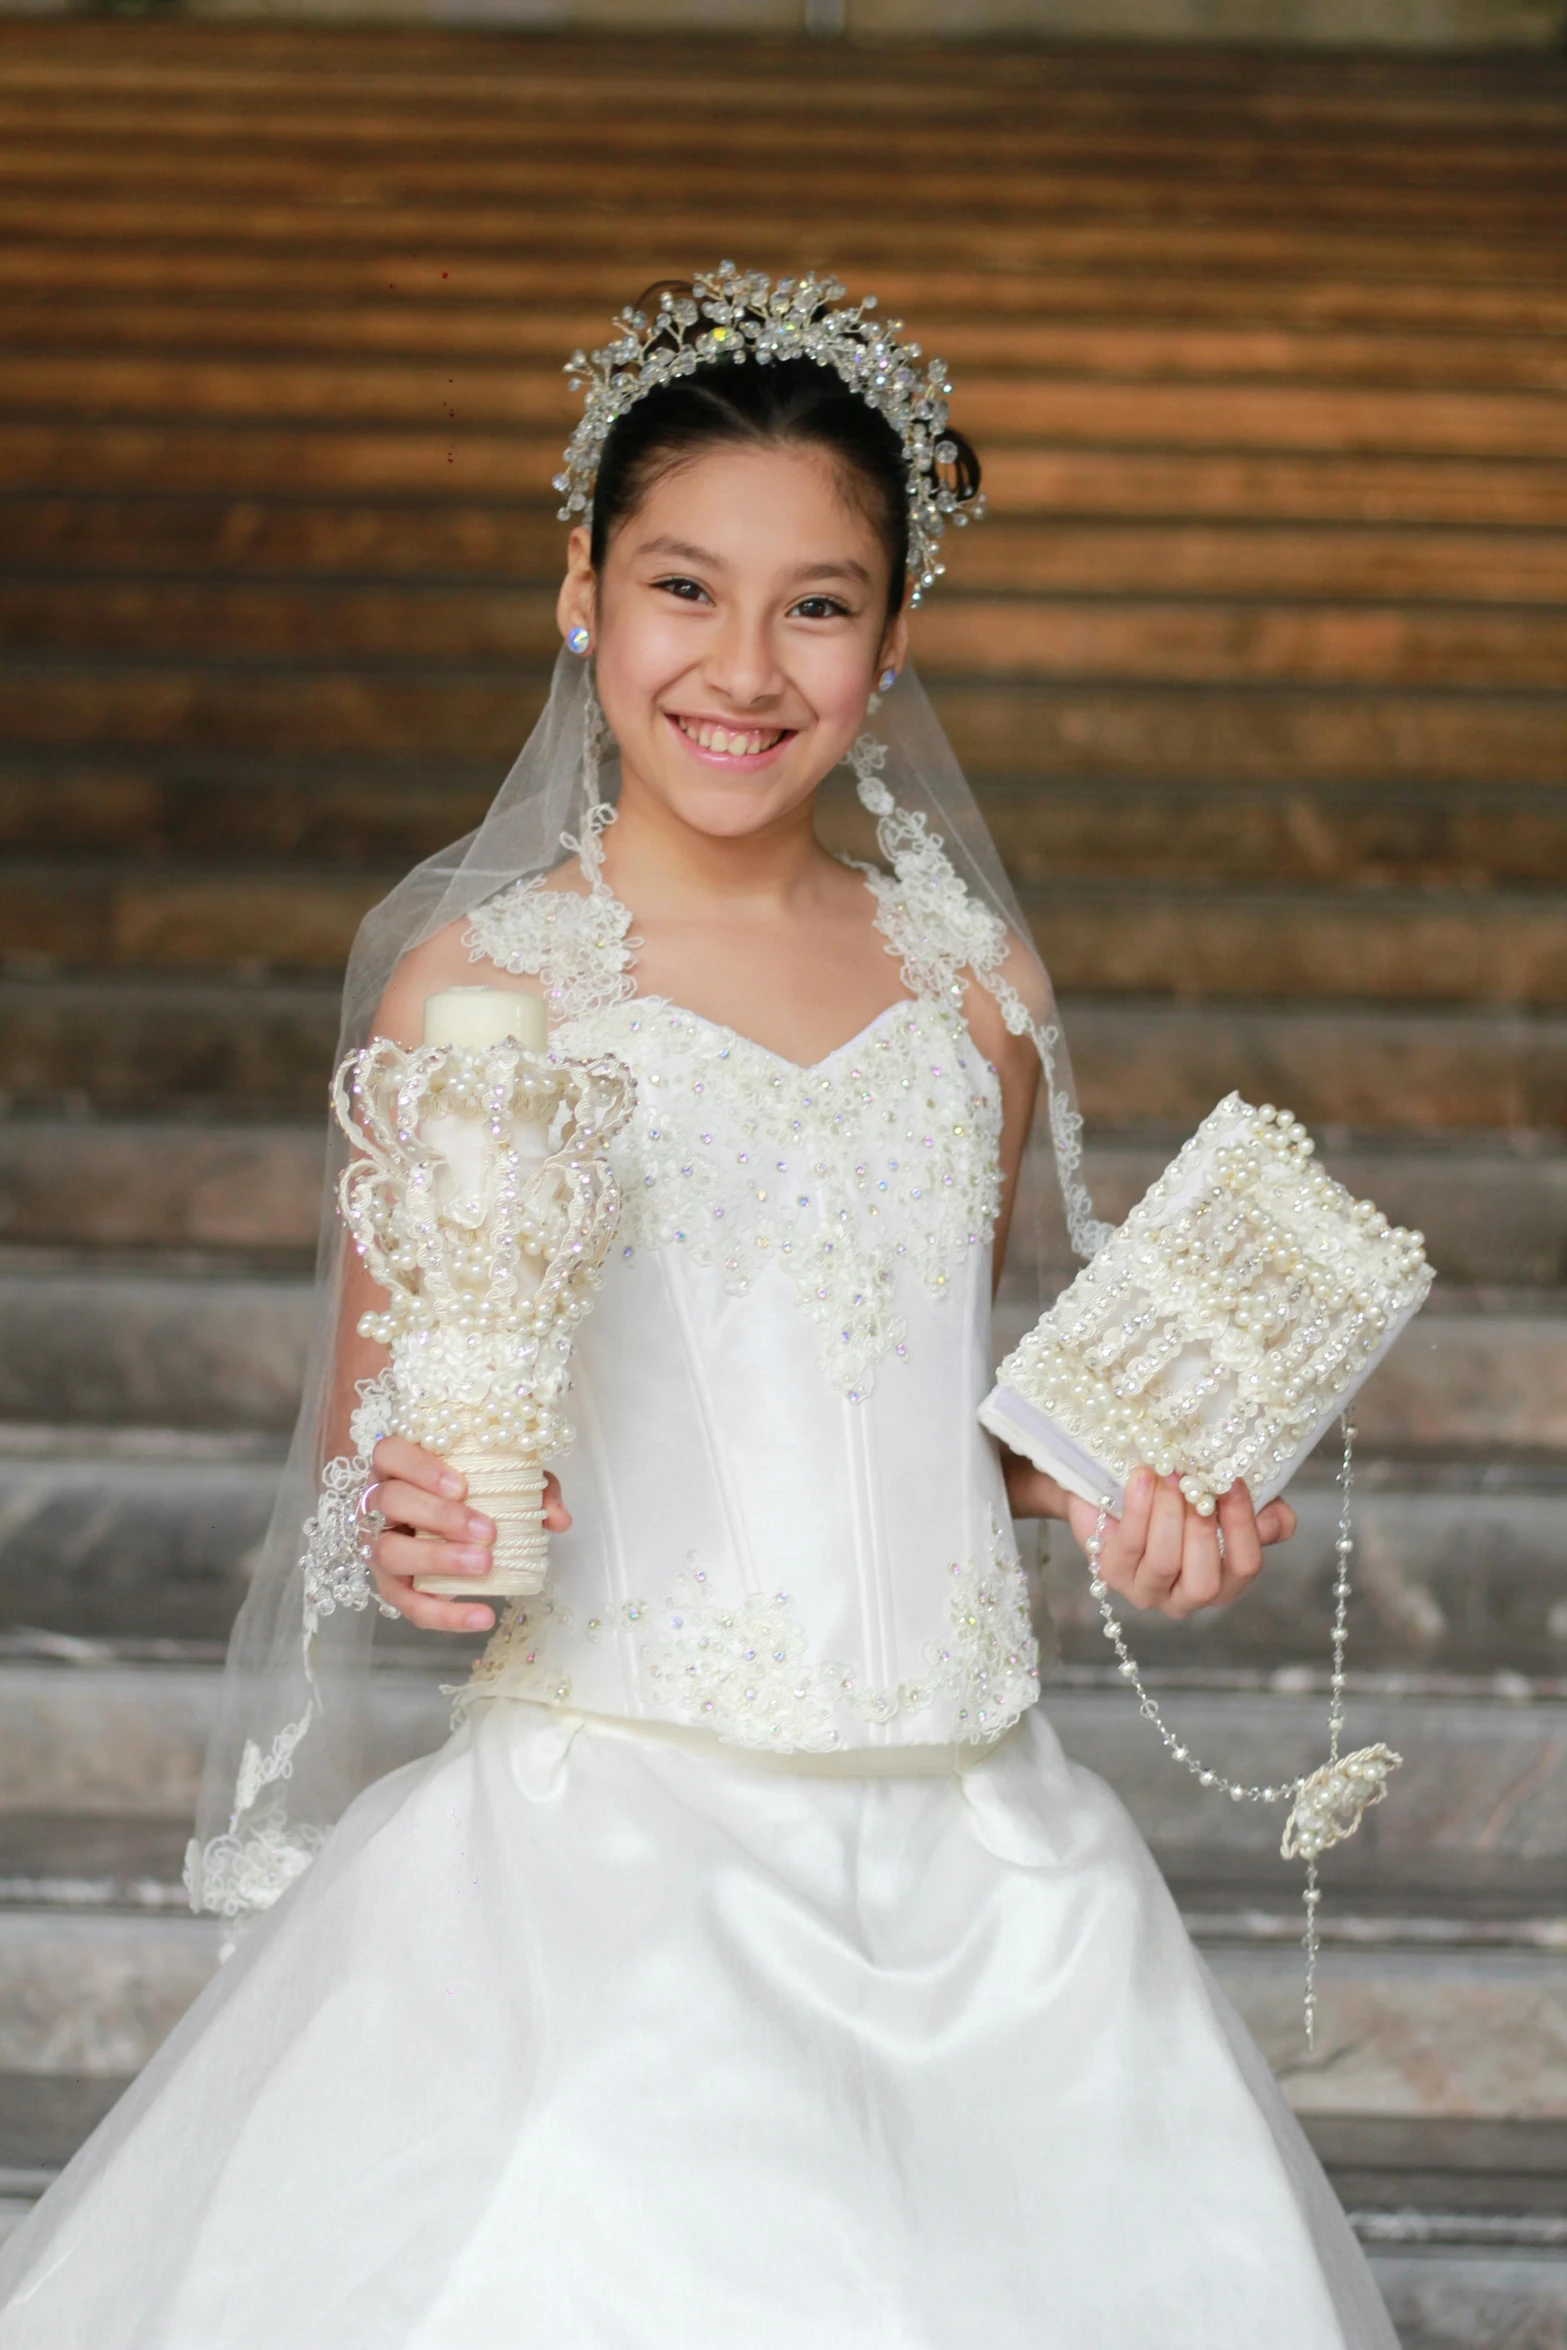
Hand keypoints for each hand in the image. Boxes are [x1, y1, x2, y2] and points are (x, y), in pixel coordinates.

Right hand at [367, 1434, 570, 1633]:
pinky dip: (444, 1614)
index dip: (420, 1467)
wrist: (449, 1528)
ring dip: (436, 1559)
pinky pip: (406, 1603)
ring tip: (483, 1564)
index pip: (389, 1453)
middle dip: (439, 1516)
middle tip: (486, 1531)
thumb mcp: (504, 1478)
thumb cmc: (472, 1492)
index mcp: (398, 1465)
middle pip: (390, 1501)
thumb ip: (534, 1488)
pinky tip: (482, 1616)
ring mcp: (376, 1544)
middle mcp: (378, 1502)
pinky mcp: (388, 1585)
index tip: (462, 1486)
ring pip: (388, 1551)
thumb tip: (559, 1518)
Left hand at [1063, 1468, 1294, 1619]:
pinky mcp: (1112, 1574)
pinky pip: (1128, 1546)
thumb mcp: (1223, 1499)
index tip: (1233, 1481)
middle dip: (1202, 1527)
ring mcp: (1148, 1591)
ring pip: (1164, 1563)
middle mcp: (1187, 1597)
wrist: (1116, 1486)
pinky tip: (1143, 1477)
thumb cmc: (1180, 1496)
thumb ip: (1260, 1510)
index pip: (1245, 1566)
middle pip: (1204, 1580)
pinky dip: (1138, 1509)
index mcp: (1224, 1581)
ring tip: (1168, 1473)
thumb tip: (1278, 1521)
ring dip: (1168, 1514)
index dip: (1243, 1526)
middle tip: (1194, 1481)